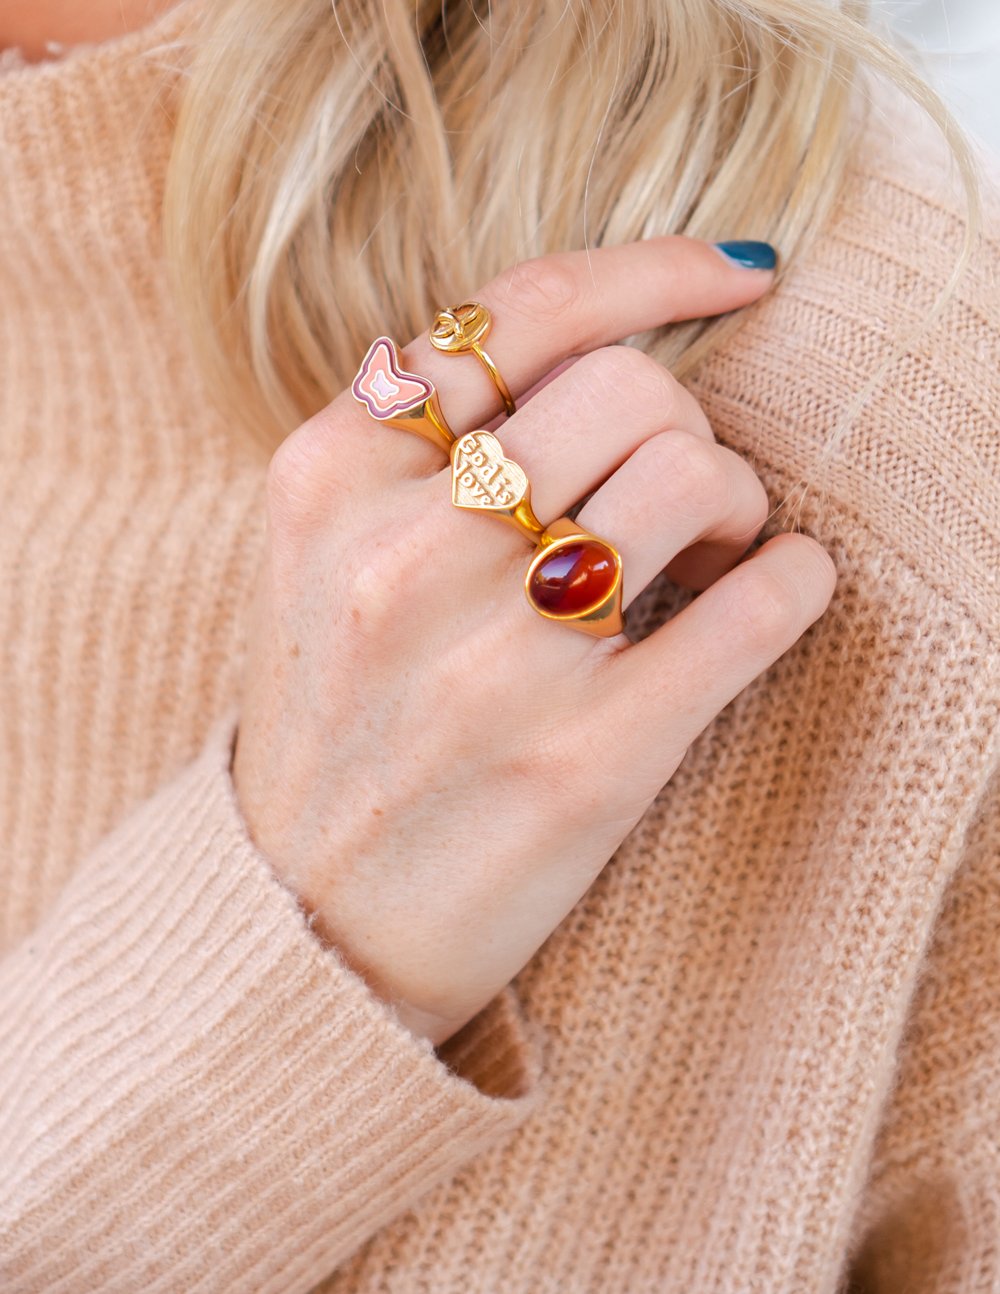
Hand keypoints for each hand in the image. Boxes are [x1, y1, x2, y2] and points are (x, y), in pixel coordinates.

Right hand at [231, 235, 835, 1046]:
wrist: (303, 921)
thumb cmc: (332, 724)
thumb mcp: (319, 558)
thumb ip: (420, 451)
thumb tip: (612, 368)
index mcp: (328, 482)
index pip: (523, 311)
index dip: (656, 268)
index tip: (740, 275)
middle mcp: (401, 557)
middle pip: (633, 389)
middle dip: (688, 428)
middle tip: (684, 498)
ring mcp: (492, 664)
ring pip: (695, 476)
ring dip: (739, 506)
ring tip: (706, 559)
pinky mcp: (584, 762)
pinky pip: (755, 610)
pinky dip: (794, 581)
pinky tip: (778, 593)